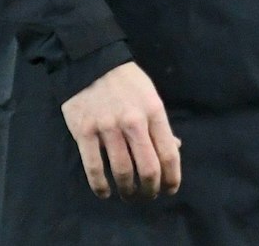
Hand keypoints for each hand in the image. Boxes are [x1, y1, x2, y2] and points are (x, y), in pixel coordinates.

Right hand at [60, 61, 180, 199]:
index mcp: (154, 112)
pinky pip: (94, 168)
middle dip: (151, 189)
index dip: (172, 177)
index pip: (168, 153)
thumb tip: (174, 148)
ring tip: (129, 195)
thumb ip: (160, 124)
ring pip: (122, 171)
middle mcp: (133, 122)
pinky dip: (100, 185)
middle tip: (148, 196)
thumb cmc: (125, 81)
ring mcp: (107, 128)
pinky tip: (105, 193)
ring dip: (127, 190)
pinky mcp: (84, 132)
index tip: (170, 189)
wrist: (90, 62)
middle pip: (148, 168)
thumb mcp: (150, 96)